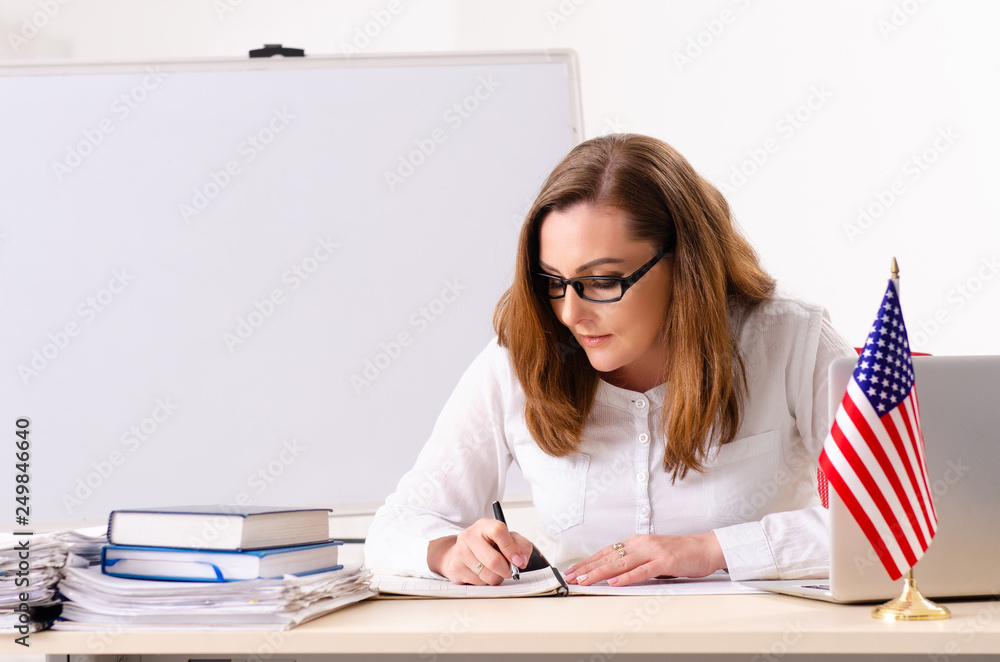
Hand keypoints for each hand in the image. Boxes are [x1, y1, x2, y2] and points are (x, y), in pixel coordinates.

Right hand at [426, 518, 534, 584]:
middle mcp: (469, 537)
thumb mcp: (507, 538)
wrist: (462, 551)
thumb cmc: (487, 544)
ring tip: (493, 570)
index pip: (498, 531)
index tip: (518, 560)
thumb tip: (522, 560)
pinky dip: (485, 582)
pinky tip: (481, 573)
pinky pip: (478, 584)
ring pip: (488, 576)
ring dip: (496, 577)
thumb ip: (521, 545)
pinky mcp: (455, 568)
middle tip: (509, 571)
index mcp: (484, 525)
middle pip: (494, 560)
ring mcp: (460, 552)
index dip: (511, 548)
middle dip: (507, 570)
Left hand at [563, 532, 725, 586]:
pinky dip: (627, 577)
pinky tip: (615, 582)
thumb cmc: (680, 552)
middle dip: (587, 567)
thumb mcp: (652, 554)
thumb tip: (614, 572)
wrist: (706, 548)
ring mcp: (652, 552)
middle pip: (608, 557)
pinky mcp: (665, 561)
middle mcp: (641, 544)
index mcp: (636, 542)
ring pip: (621, 563)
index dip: (588, 561)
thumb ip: (635, 561)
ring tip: (585, 579)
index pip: (606, 552)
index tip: (573, 570)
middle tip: (570, 576)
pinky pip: (642, 571)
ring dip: (600, 572)